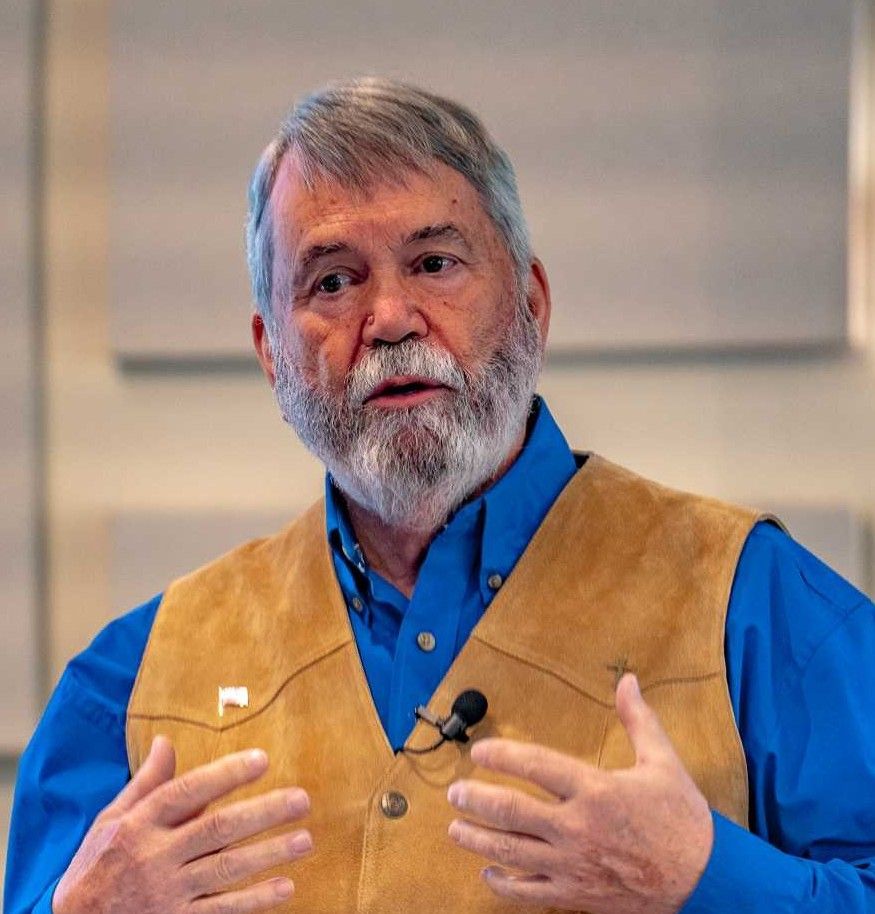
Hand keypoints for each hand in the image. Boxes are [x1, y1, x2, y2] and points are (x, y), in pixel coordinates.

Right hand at [53, 736, 312, 913]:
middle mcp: (155, 857)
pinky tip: (284, 888)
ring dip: (269, 854)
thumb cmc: (96, 867)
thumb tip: (166, 741)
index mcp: (140, 824)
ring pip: (226, 870)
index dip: (225, 775)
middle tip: (302, 800)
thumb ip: (146, 783)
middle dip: (263, 813)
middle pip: (217, 830)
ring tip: (304, 839)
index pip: (187, 792)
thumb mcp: (111, 820)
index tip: (262, 759)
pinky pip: (221, 912)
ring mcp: (168, 893)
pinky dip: (254, 901)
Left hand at [446, 673, 712, 913]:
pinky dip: (504, 884)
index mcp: (597, 790)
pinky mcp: (577, 894)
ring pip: (513, 853)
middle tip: (455, 792)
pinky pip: (530, 893)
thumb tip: (628, 680)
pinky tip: (489, 872)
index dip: (503, 755)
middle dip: (476, 800)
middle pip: (512, 812)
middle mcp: (579, 828)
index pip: (537, 766)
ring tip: (456, 828)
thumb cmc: (681, 817)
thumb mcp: (662, 760)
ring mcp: (574, 865)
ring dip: (478, 840)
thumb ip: (638, 719)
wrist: (705, 878)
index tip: (479, 751)